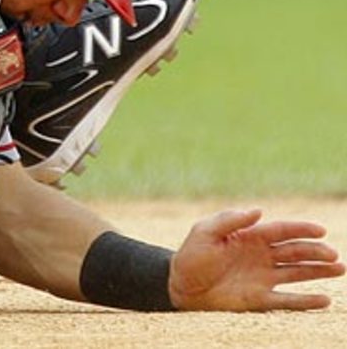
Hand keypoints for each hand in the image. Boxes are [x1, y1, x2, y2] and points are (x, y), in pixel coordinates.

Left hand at [169, 208, 343, 310]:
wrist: (181, 286)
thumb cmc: (190, 256)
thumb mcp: (204, 232)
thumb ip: (229, 220)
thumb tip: (258, 211)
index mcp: (248, 236)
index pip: (280, 230)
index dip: (301, 229)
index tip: (320, 229)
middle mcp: (261, 256)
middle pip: (294, 251)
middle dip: (315, 251)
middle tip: (333, 254)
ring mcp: (263, 278)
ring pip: (297, 273)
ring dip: (318, 272)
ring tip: (339, 269)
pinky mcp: (260, 299)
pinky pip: (287, 300)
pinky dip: (306, 301)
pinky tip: (324, 300)